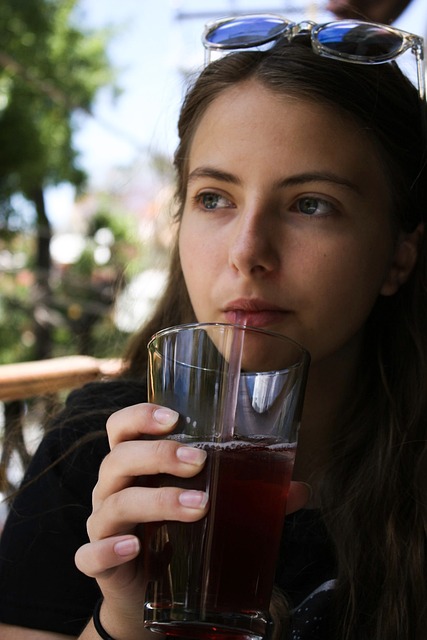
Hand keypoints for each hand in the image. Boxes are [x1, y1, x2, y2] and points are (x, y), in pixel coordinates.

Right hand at [74, 403, 310, 638]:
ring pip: (112, 503)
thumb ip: (250, 495)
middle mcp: (111, 490)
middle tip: (199, 460)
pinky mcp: (100, 565)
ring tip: (198, 506)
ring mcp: (102, 526)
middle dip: (157, 454)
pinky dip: (108, 549)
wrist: (149, 594)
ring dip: (155, 500)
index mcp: (134, 467)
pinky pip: (89, 555)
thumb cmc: (178, 534)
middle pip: (117, 459)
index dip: (139, 416)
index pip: (120, 428)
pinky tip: (135, 547)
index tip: (175, 416)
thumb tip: (300, 489)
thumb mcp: (208, 508)